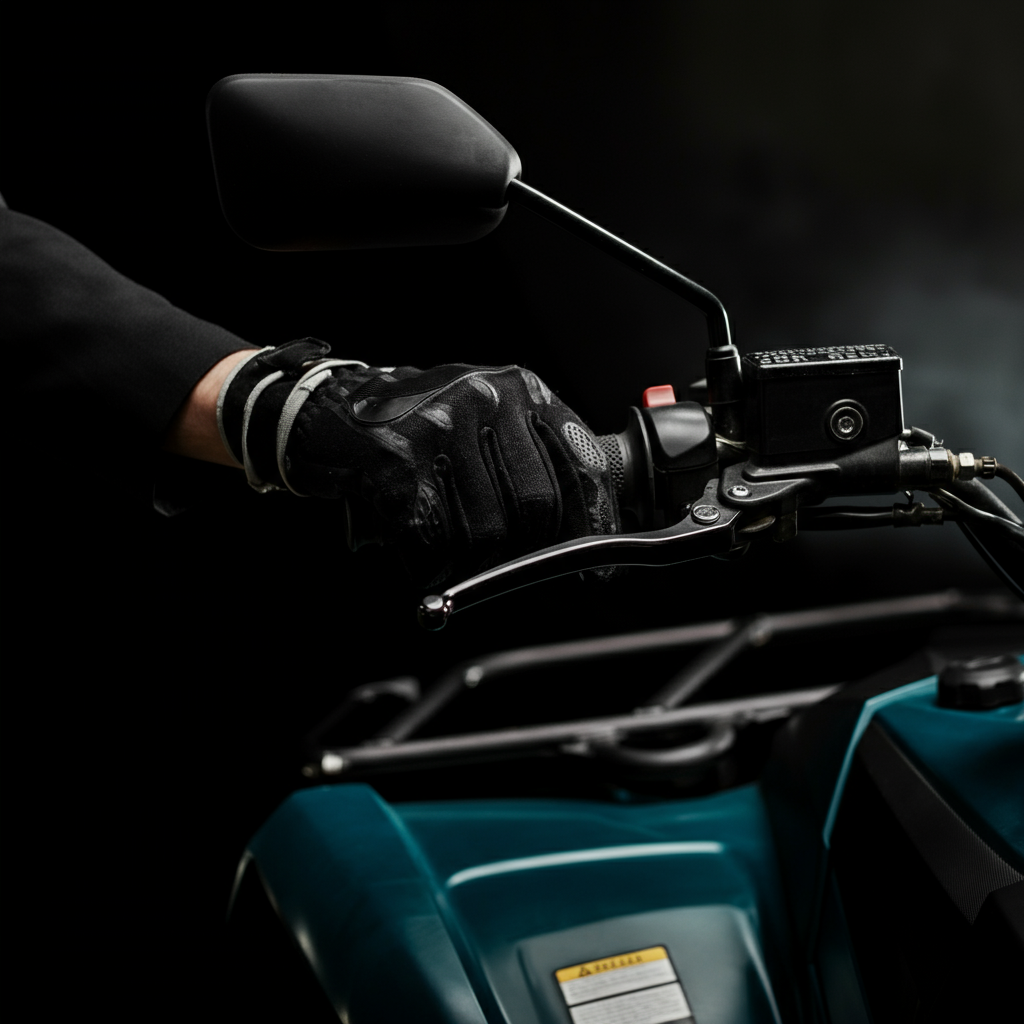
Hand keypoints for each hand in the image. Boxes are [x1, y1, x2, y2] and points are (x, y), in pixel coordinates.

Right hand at [218, 340, 619, 585]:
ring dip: (473, 568)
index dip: (595, 521)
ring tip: (455, 565)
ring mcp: (437, 427)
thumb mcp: (484, 418)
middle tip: (513, 573)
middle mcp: (484, 398)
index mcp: (519, 389)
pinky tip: (421, 563)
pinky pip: (429, 541)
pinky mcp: (393, 461)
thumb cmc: (415, 425)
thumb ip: (533, 455)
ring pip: (485, 532)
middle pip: (536, 506)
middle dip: (528, 555)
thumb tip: (584, 528)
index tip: (596, 563)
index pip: (581, 461)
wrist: (324, 411)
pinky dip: (428, 568)